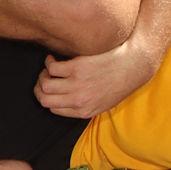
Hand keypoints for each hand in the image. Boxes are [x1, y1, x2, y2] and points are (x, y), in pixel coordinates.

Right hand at [35, 39, 152, 119]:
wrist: (131, 68)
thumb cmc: (118, 83)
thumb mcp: (102, 104)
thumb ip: (84, 106)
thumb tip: (67, 102)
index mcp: (83, 112)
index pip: (54, 109)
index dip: (49, 98)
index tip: (51, 88)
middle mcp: (78, 101)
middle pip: (45, 99)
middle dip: (39, 88)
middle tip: (44, 78)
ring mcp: (77, 85)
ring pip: (45, 84)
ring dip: (42, 75)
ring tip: (49, 68)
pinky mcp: (77, 68)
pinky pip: (52, 67)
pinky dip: (49, 62)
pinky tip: (54, 58)